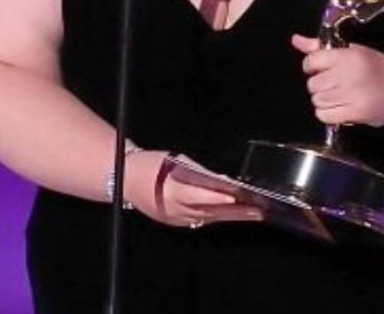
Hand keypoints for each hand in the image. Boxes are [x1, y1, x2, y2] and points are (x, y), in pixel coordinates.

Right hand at [124, 151, 261, 228]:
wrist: (123, 180)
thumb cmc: (148, 165)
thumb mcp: (172, 160)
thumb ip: (196, 172)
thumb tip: (219, 180)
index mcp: (171, 191)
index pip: (198, 196)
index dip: (217, 198)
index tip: (235, 196)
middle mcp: (174, 209)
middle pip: (209, 212)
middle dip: (235, 212)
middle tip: (259, 209)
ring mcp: (175, 219)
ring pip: (208, 219)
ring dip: (231, 216)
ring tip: (254, 213)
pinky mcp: (176, 222)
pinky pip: (200, 220)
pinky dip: (217, 216)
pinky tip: (234, 214)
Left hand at [291, 34, 383, 127]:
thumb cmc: (378, 67)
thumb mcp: (353, 51)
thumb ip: (321, 48)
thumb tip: (295, 40)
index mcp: (347, 55)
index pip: (311, 62)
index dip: (312, 67)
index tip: (321, 69)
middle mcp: (348, 74)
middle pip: (313, 84)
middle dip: (319, 85)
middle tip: (334, 84)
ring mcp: (351, 95)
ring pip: (317, 100)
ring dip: (324, 100)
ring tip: (338, 96)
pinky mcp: (355, 113)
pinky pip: (324, 116)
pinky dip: (326, 113)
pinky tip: (338, 108)